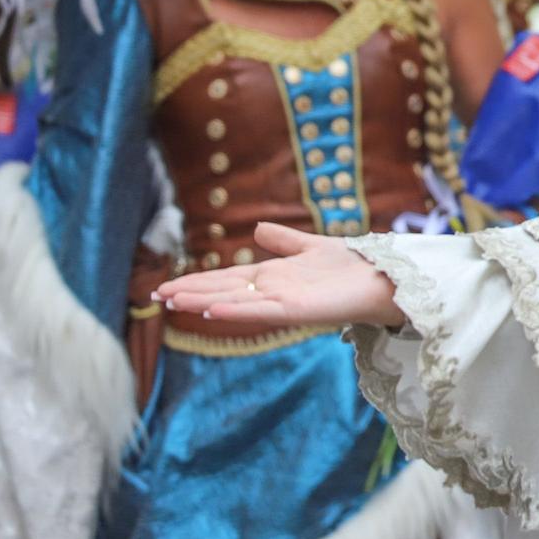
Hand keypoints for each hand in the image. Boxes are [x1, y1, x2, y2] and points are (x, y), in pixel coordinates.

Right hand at [153, 223, 404, 327]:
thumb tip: (257, 228)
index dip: (197, 281)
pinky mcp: (299, 309)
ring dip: (204, 301)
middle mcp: (273, 290)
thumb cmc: (352, 266)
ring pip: (235, 301)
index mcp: (273, 277)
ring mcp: (284, 301)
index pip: (226, 279)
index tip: (166, 285)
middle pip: (223, 290)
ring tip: (173, 302)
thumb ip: (284, 240)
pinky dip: (238, 310)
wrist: (384, 278)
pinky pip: (263, 310)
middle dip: (190, 293)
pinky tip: (213, 309)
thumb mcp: (311, 246)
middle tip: (155, 296)